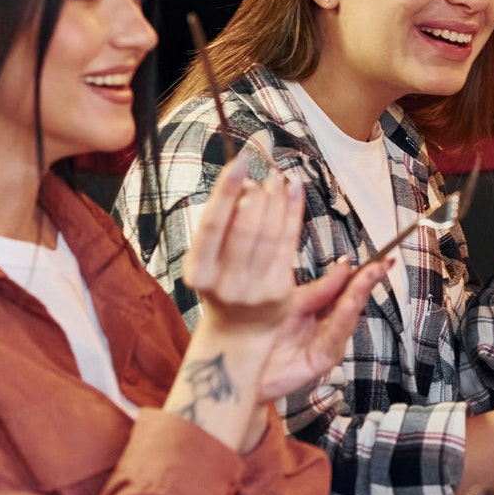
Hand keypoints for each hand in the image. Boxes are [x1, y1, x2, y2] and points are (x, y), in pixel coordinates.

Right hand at [184, 155, 303, 334]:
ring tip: (279, 178)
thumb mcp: (208, 261)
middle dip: (258, 195)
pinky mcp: (280, 292)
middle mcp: (225, 283)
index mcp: (199, 272)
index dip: (227, 189)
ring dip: (277, 200)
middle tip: (264, 174)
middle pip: (246, 228)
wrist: (239, 332)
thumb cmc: (221, 285)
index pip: (213, 223)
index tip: (240, 161)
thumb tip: (243, 186)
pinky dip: (293, 214)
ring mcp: (254, 290)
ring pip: (270, 235)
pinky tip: (294, 191)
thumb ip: (222, 228)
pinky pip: (289, 244)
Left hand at [255, 259, 388, 402]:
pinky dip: (344, 319)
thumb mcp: (291, 302)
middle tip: (383, 263)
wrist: (242, 365)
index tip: (382, 258)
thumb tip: (345, 264)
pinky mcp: (323, 358)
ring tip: (368, 277)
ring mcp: (329, 341)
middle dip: (369, 280)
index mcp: (323, 306)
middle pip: (355, 298)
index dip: (366, 271)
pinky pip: (335, 336)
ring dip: (359, 295)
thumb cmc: (262, 336)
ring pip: (349, 315)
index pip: (350, 285)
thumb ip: (320, 288)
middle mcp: (330, 323)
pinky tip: (350, 304)